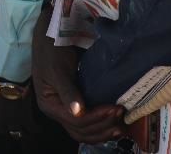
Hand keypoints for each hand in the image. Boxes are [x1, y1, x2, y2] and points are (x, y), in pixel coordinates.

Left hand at [0, 68, 39, 139]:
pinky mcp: (25, 119)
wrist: (5, 77)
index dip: (1, 120)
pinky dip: (36, 128)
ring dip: (24, 132)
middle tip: (18, 129)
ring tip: (30, 132)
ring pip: (19, 133)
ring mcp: (11, 121)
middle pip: (5, 130)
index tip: (6, 119)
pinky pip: (32, 128)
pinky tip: (39, 128)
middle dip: (11, 130)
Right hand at [32, 9, 125, 142]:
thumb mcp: (58, 71)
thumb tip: (78, 112)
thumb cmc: (52, 51)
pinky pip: (87, 124)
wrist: (51, 37)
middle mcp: (56, 112)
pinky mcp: (74, 106)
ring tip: (121, 125)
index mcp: (49, 105)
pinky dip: (100, 126)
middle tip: (120, 114)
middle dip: (102, 126)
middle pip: (80, 131)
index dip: (96, 118)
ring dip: (103, 131)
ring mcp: (65, 110)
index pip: (75, 121)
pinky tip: (114, 124)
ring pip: (84, 132)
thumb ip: (68, 91)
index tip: (114, 108)